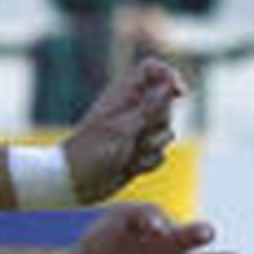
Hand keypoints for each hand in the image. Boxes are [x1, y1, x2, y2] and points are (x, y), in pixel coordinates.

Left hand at [62, 56, 182, 200]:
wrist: (74, 184)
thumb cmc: (91, 152)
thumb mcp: (123, 128)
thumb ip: (150, 107)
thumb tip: (169, 84)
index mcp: (123, 95)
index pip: (151, 70)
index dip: (169, 75)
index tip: (179, 92)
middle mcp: (132, 111)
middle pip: (167, 104)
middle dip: (160, 121)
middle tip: (137, 134)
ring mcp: (136, 132)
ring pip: (167, 132)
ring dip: (152, 146)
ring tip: (128, 154)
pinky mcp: (139, 153)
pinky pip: (161, 154)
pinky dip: (148, 163)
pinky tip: (129, 168)